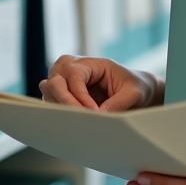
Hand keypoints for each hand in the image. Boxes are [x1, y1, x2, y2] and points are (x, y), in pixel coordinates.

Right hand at [39, 55, 163, 111]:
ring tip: (76, 121)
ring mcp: (66, 80)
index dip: (79, 96)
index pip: (73, 75)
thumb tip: (98, 116)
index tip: (92, 112)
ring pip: (49, 91)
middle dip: (64, 102)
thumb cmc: (136, 87)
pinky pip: (51, 101)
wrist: (136, 91)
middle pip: (55, 81)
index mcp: (93, 63)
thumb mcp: (134, 94)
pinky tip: (71, 121)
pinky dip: (57, 112)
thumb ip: (118, 103)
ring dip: (58, 107)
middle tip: (79, 120)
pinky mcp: (64, 94)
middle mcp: (75, 68)